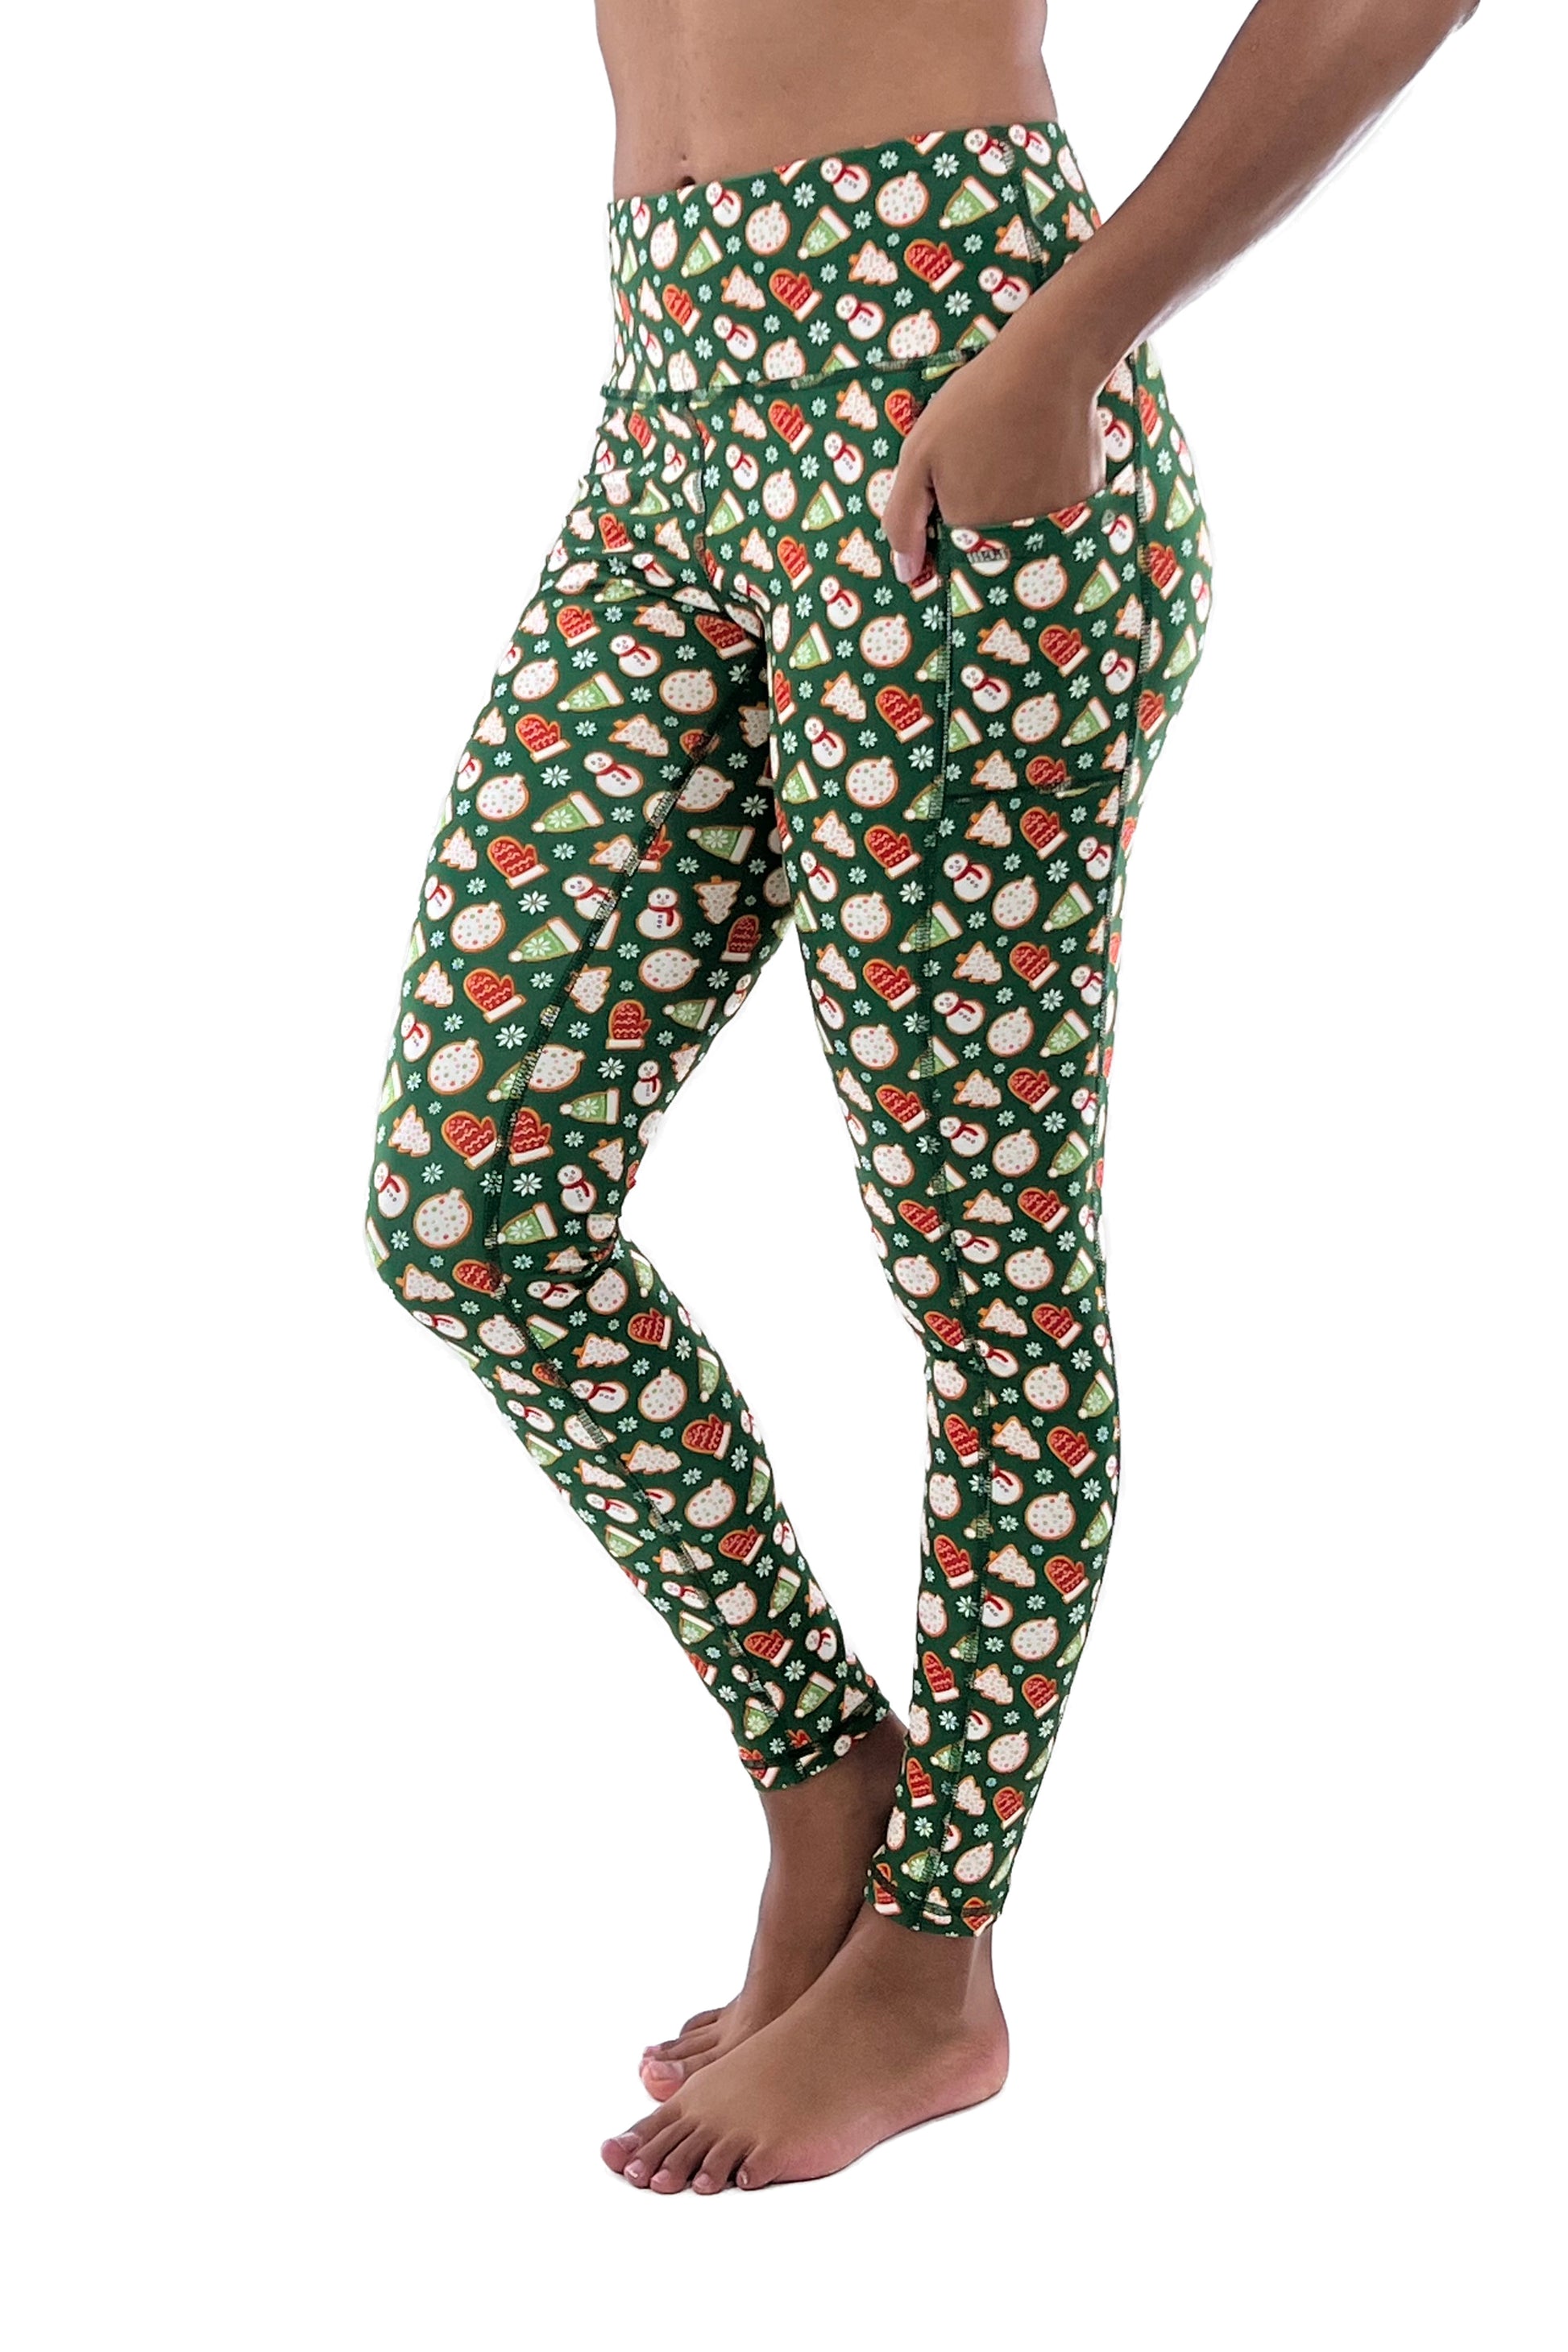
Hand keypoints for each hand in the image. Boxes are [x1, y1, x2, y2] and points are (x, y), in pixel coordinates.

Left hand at [881, 280, 1116, 580]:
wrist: (1048, 364)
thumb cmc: (975, 403)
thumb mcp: (919, 454)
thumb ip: (903, 518)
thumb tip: (906, 574)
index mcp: (968, 527)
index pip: (952, 542)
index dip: (949, 508)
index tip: (958, 473)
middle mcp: (1012, 536)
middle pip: (991, 535)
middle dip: (986, 501)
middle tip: (992, 451)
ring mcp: (1052, 522)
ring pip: (1026, 522)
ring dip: (1020, 493)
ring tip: (1018, 445)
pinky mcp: (1083, 502)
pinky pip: (1061, 507)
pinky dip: (1053, 483)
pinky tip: (1046, 447)